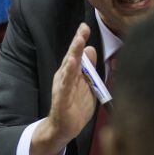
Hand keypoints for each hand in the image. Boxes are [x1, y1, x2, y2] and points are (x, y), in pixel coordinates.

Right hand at [30, 23, 97, 154]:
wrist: (64, 128)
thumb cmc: (76, 105)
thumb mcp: (86, 84)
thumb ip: (88, 67)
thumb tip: (91, 48)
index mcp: (72, 73)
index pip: (77, 53)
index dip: (80, 39)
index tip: (85, 26)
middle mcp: (65, 77)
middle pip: (72, 57)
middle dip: (77, 42)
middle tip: (83, 28)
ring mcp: (62, 87)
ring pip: (69, 68)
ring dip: (74, 54)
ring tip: (79, 42)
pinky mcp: (62, 99)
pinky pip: (65, 85)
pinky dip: (68, 75)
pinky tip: (71, 64)